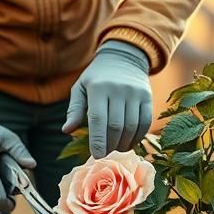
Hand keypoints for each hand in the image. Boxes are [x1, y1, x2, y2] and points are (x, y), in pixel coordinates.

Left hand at [63, 40, 152, 157]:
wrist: (124, 58)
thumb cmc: (97, 78)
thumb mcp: (81, 88)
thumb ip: (74, 109)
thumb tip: (66, 130)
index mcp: (98, 88)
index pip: (98, 119)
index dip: (98, 140)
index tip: (97, 155)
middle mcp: (118, 89)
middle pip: (116, 126)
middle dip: (110, 144)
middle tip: (105, 153)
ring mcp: (135, 93)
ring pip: (131, 127)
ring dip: (124, 143)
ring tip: (116, 148)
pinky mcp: (147, 97)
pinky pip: (145, 122)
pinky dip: (138, 137)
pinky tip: (129, 142)